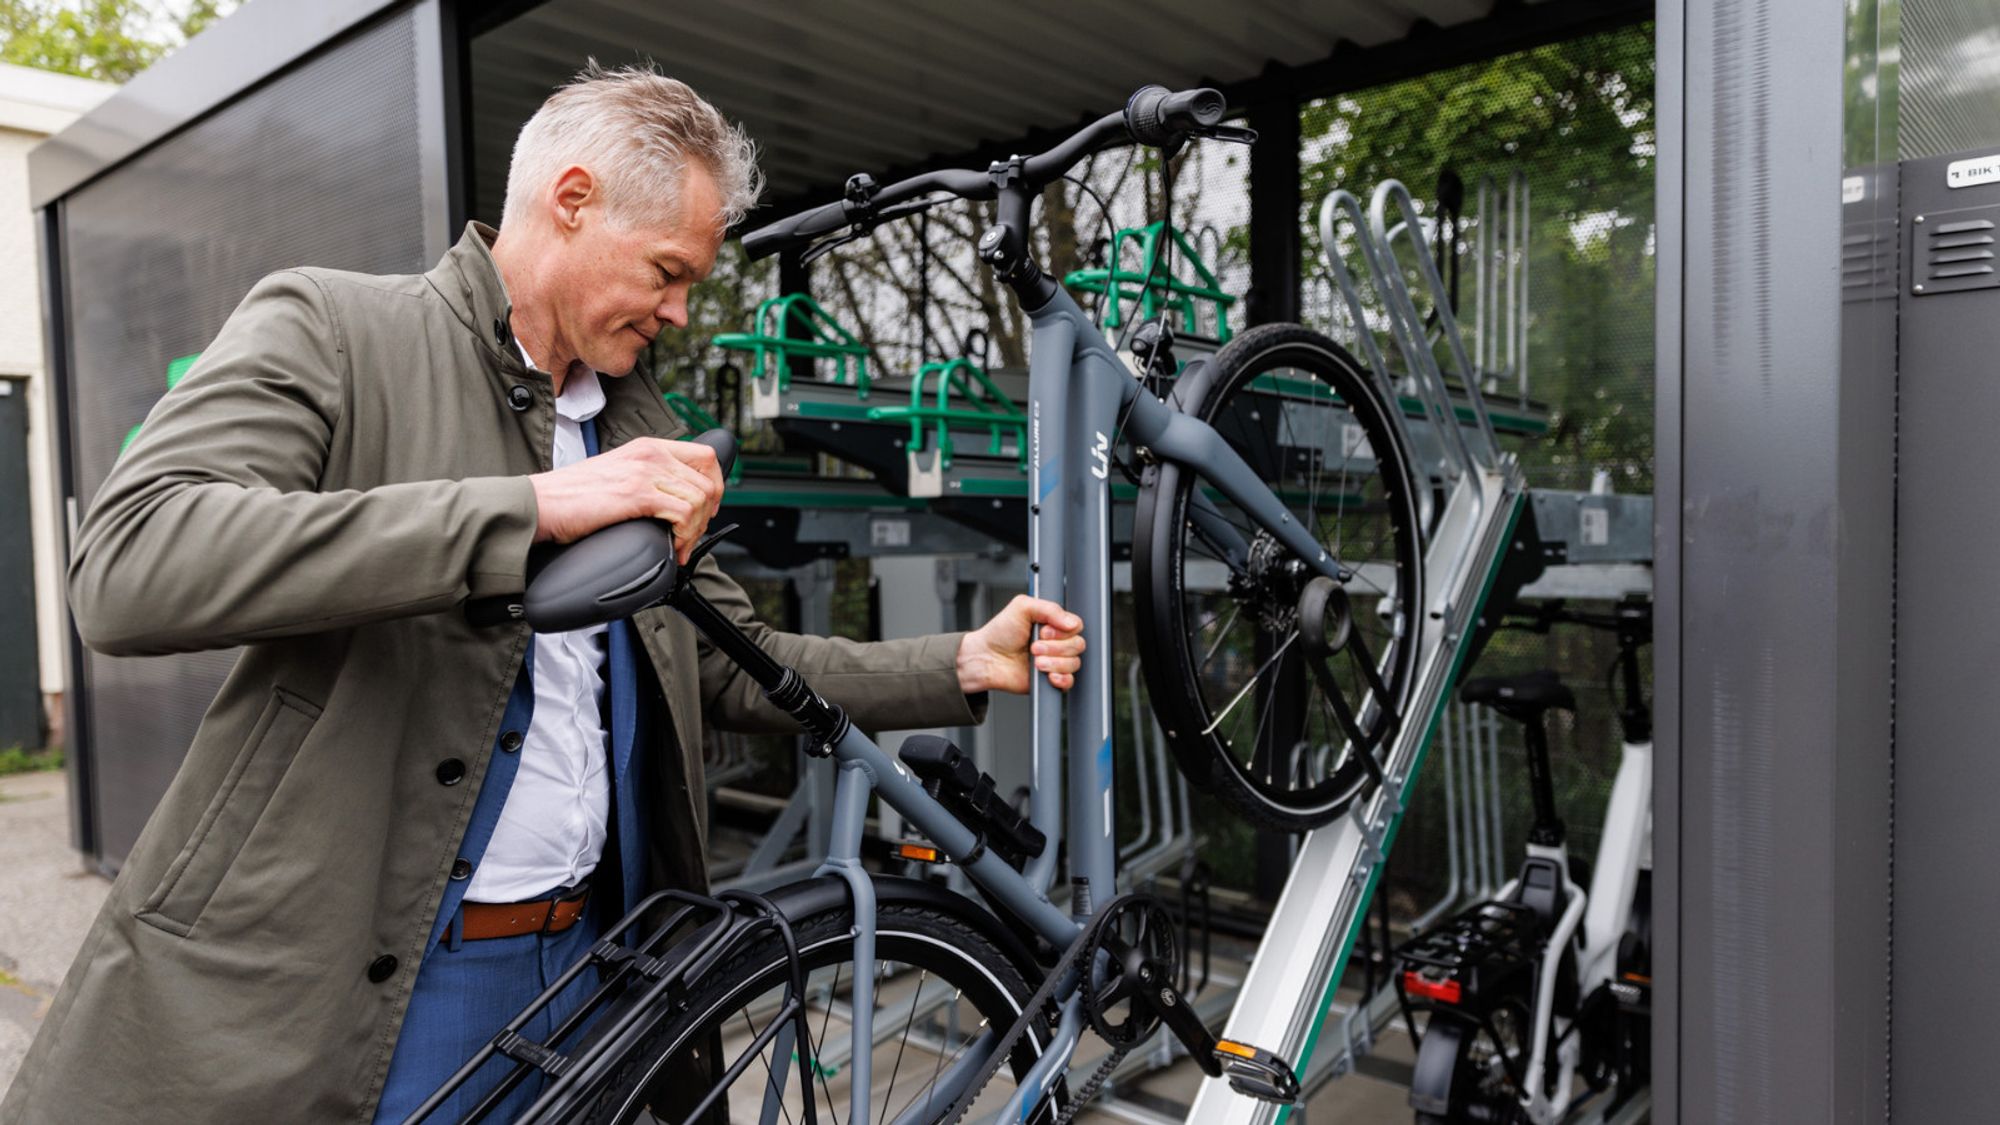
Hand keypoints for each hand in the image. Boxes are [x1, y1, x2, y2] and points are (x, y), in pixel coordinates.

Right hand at [529, 437, 723, 562]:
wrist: (540, 504)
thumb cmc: (572, 497)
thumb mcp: (619, 475)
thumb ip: (648, 479)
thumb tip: (676, 501)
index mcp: (648, 447)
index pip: (706, 457)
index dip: (715, 486)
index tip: (707, 510)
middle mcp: (650, 454)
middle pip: (709, 481)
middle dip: (708, 515)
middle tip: (691, 536)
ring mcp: (644, 472)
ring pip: (701, 499)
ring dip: (697, 529)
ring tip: (680, 545)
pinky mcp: (635, 494)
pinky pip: (683, 513)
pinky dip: (685, 536)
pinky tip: (673, 547)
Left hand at [957, 595, 1085, 693]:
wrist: (986, 658)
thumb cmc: (1000, 632)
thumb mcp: (1022, 607)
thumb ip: (1050, 608)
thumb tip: (1072, 623)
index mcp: (1053, 624)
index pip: (1076, 626)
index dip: (1062, 630)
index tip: (1043, 631)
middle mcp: (1057, 642)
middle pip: (1078, 645)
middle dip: (1055, 647)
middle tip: (1033, 647)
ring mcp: (1055, 662)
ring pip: (1074, 664)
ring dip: (1054, 663)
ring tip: (1035, 662)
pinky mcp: (1050, 680)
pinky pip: (1069, 682)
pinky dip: (1061, 679)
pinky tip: (1047, 675)